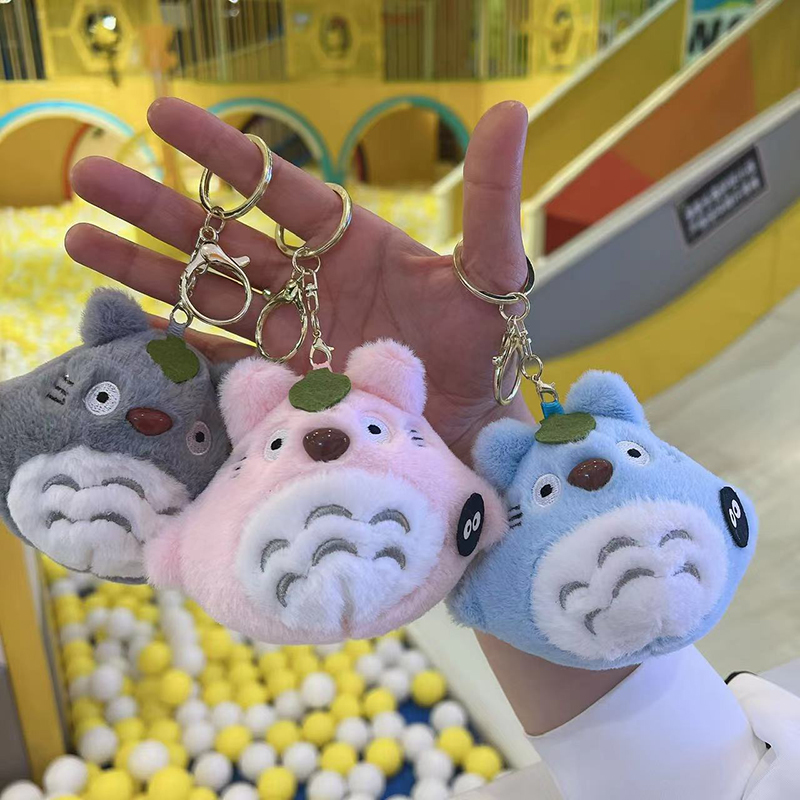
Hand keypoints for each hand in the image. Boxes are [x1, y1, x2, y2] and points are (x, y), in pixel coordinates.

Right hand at [66, 97, 532, 460]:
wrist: (472, 427)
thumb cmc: (485, 348)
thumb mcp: (491, 271)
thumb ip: (491, 198)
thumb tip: (509, 110)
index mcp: (350, 243)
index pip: (276, 187)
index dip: (222, 153)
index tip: (163, 116)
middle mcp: (310, 283)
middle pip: (223, 238)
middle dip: (158, 208)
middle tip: (90, 175)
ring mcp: (291, 334)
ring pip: (208, 294)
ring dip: (145, 268)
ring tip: (78, 239)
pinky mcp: (283, 383)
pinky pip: (221, 360)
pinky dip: (179, 347)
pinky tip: (129, 327)